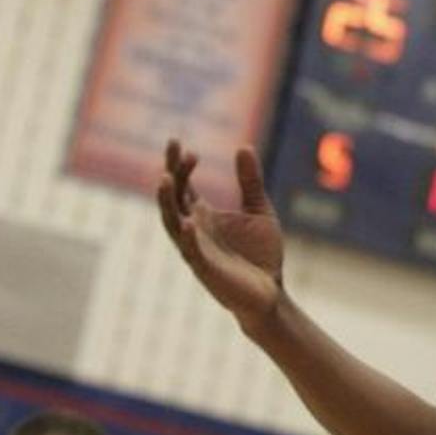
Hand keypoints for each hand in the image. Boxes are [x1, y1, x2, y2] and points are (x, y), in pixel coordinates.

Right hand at [157, 140, 285, 334]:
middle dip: (171, 173)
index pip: (183, 186)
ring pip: (173, 224)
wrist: (270, 292)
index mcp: (203, 215)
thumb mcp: (258, 210)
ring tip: (165, 178)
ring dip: (167, 202)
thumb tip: (243, 146)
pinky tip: (189, 223)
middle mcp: (194, 230)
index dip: (180, 165)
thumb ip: (249, 182)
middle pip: (173, 198)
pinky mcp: (207, 270)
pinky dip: (189, 238)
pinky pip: (193, 253)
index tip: (179, 142)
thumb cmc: (260, 253)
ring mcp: (197, 250)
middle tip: (174, 148)